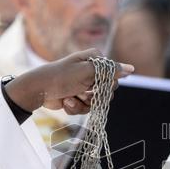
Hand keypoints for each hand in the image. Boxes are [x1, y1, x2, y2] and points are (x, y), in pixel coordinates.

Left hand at [4, 49, 132, 114]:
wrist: (38, 90)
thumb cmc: (61, 77)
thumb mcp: (87, 72)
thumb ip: (110, 71)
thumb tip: (131, 69)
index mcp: (94, 60)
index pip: (114, 75)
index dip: (107, 83)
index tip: (95, 84)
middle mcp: (90, 72)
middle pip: (107, 90)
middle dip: (94, 96)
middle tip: (82, 92)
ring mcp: (83, 86)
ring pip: (96, 102)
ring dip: (82, 103)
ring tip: (70, 97)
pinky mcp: (76, 98)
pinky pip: (85, 108)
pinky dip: (75, 107)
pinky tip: (65, 102)